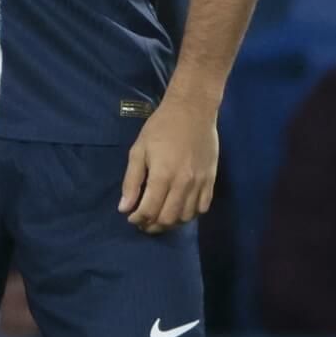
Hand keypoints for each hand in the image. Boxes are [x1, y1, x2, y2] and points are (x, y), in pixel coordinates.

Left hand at [118, 92, 218, 233]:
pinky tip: (179, 210)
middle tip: (144, 222)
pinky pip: (202, 208)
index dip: (137, 219)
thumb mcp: (139, 150)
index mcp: (162, 175)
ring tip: (160, 218)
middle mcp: (183, 183)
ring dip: (171, 223)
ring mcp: (200, 183)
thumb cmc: (161, 127)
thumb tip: (124, 208)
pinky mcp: (211, 180)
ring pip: (185, 217)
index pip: (149, 210)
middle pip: (168, 218)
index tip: (131, 217)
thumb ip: (131, 181)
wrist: (192, 110)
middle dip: (152, 225)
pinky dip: (190, 214)